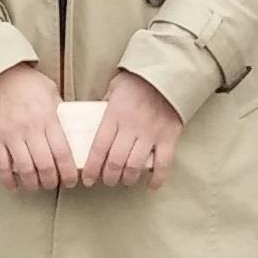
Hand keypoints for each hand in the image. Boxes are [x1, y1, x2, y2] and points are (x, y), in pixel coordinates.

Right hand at [0, 63, 74, 194]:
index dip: (69, 173)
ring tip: (36, 185)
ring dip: (33, 183)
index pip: (62, 153)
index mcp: (48, 118)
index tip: (71, 180)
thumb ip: (60, 111)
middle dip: (52, 181)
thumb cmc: (24, 81)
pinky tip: (14, 186)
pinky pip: (1, 166)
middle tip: (54, 184)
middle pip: (45, 166)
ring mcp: (10, 134)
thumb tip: (72, 128)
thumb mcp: (50, 91)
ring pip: (25, 170)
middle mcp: (30, 129)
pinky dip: (8, 181)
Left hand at [80, 70, 182, 190]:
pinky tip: (151, 185)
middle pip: (115, 162)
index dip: (91, 168)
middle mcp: (131, 127)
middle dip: (109, 177)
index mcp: (114, 115)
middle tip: (107, 180)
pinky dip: (157, 179)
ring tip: (125, 180)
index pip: (98, 148)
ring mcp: (151, 133)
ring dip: (128, 178)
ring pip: (135, 166)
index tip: (88, 179)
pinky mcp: (169, 137)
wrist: (169, 72)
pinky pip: (163, 164)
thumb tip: (94, 122)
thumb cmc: (139, 79)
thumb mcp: (114, 89)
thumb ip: (105, 107)